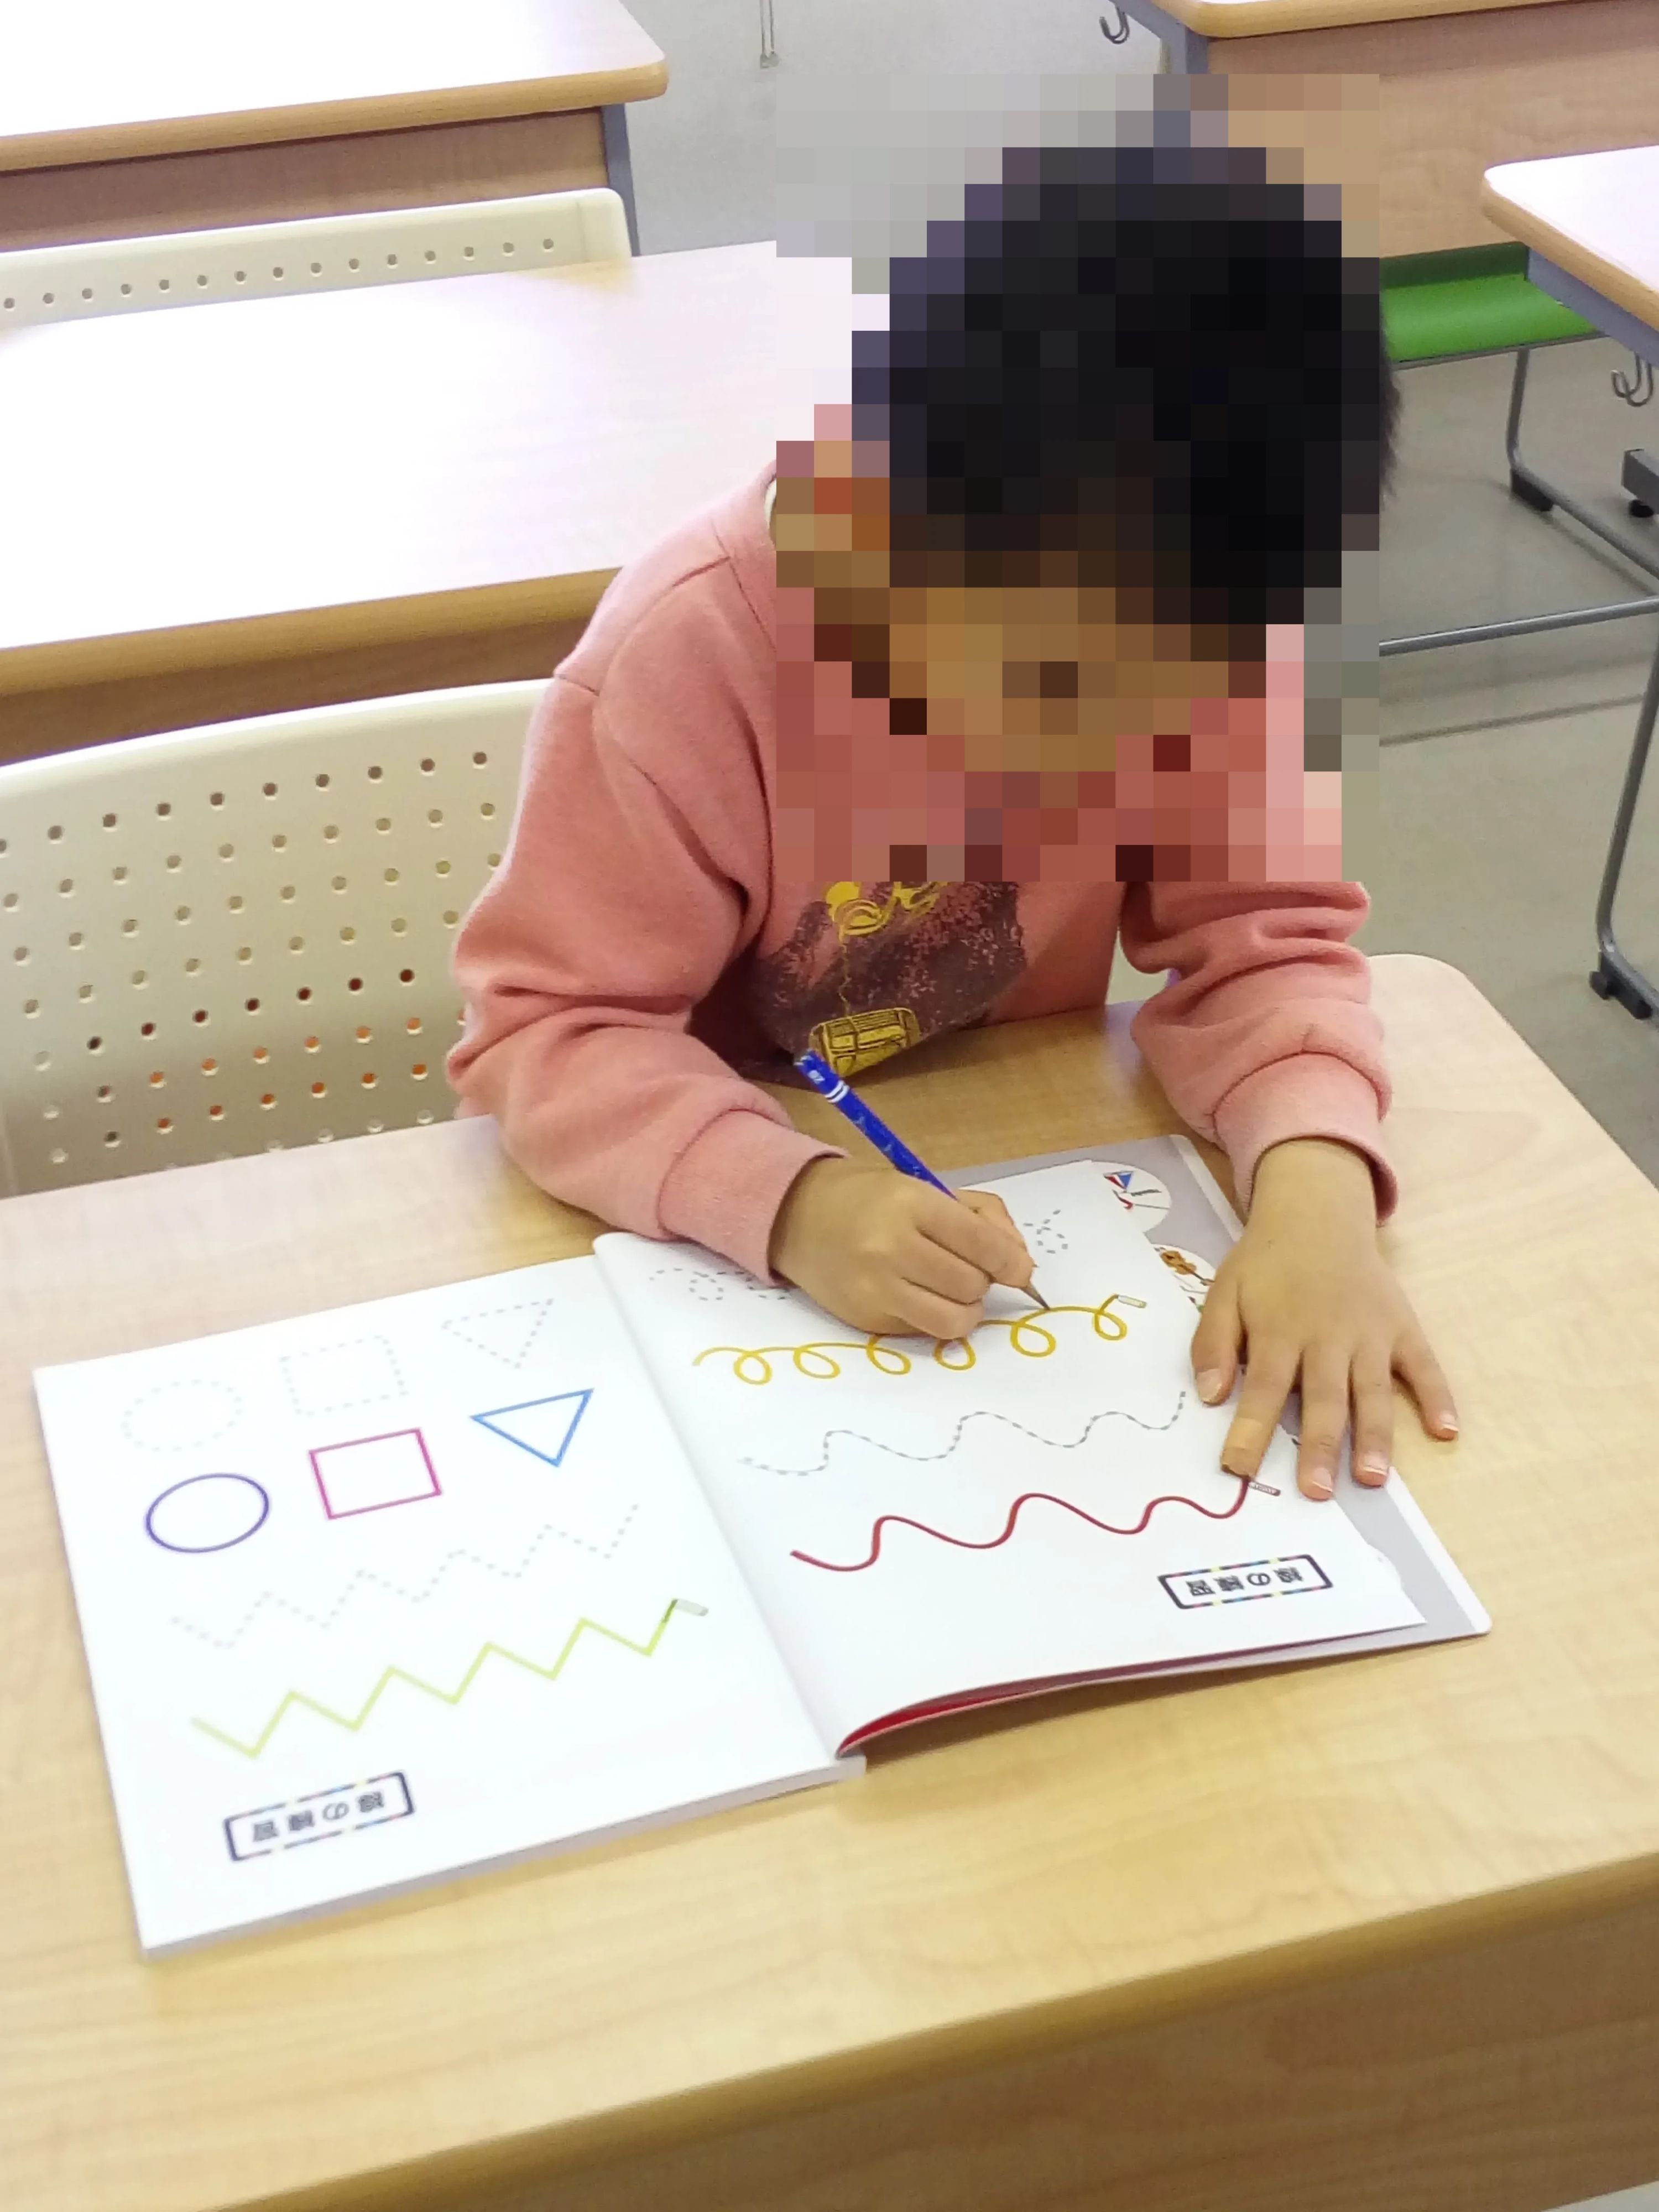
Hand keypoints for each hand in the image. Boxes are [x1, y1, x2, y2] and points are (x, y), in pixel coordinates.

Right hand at [769, 1158, 1037, 1338]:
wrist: (799, 1216)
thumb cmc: (873, 1198)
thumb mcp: (928, 1188)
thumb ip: (983, 1218)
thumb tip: (1020, 1264)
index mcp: (911, 1204)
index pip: (981, 1245)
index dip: (1012, 1263)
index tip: (1019, 1269)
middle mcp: (891, 1248)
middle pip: (971, 1285)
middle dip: (982, 1280)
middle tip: (969, 1268)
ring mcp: (876, 1289)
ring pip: (954, 1320)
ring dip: (965, 1307)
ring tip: (952, 1290)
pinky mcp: (866, 1319)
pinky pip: (924, 1331)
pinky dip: (934, 1317)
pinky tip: (919, 1295)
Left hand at [1189, 1138, 1457, 1500]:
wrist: (1318, 1214)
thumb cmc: (1266, 1264)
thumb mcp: (1224, 1292)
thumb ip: (1212, 1343)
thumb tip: (1209, 1396)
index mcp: (1280, 1331)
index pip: (1261, 1389)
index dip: (1249, 1431)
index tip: (1238, 1469)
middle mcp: (1328, 1336)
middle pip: (1323, 1399)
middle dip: (1318, 1446)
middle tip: (1316, 1491)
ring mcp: (1371, 1333)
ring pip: (1373, 1392)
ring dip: (1374, 1436)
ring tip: (1371, 1477)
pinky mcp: (1402, 1327)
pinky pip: (1423, 1365)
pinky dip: (1437, 1397)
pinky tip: (1446, 1431)